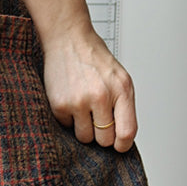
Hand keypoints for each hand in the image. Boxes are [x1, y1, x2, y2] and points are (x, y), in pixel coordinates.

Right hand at [41, 27, 136, 153]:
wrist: (68, 39)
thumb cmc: (94, 60)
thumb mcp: (120, 79)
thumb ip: (124, 107)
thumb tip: (122, 139)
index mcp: (121, 90)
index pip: (127, 132)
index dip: (122, 145)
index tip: (118, 145)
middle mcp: (101, 96)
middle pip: (105, 140)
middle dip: (102, 134)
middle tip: (97, 118)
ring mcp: (79, 102)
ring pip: (85, 137)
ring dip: (84, 128)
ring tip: (83, 108)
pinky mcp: (60, 105)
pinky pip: (67, 127)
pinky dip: (69, 118)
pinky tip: (70, 100)